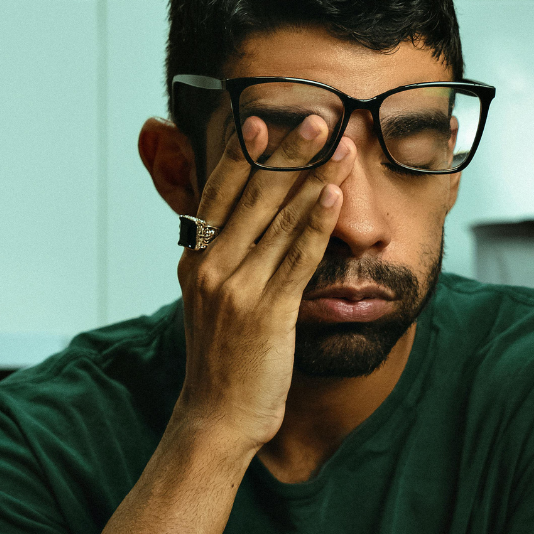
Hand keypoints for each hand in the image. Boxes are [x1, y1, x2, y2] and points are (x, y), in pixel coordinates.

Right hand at [174, 115, 355, 449]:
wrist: (217, 418)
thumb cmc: (221, 364)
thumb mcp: (209, 306)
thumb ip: (222, 265)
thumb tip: (240, 235)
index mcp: (194, 262)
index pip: (217, 195)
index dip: (240, 155)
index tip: (262, 121)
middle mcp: (210, 268)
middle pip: (251, 196)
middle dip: (287, 152)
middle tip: (316, 115)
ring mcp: (236, 288)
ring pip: (278, 219)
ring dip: (313, 176)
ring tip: (340, 143)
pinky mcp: (266, 312)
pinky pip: (296, 258)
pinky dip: (316, 223)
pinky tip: (334, 195)